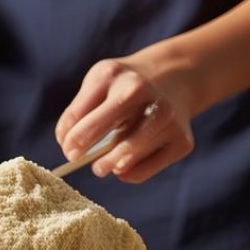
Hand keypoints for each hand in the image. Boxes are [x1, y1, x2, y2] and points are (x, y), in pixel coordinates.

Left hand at [55, 58, 192, 183]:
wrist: (175, 76)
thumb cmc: (125, 85)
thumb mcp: (100, 82)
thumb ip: (78, 111)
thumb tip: (67, 146)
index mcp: (114, 76)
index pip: (81, 115)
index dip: (70, 139)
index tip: (68, 150)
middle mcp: (143, 94)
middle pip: (103, 129)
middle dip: (84, 151)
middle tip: (75, 159)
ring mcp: (166, 118)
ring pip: (126, 156)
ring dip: (107, 165)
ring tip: (100, 167)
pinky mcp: (181, 142)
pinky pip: (143, 170)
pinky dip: (127, 173)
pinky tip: (123, 163)